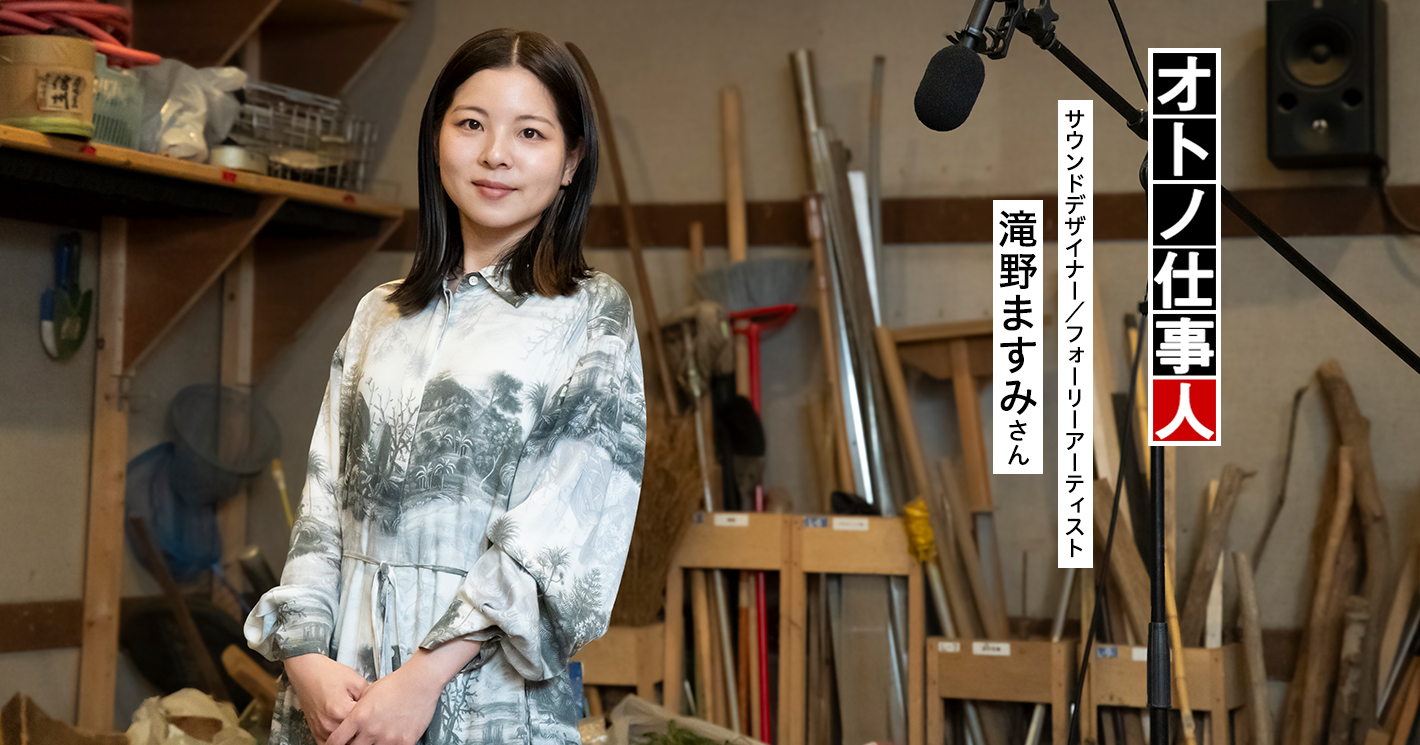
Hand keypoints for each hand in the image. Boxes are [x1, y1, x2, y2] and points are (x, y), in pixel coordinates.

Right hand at [283, 653, 369, 744]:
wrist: (307, 672)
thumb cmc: (328, 674)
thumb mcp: (356, 681)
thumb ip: (369, 698)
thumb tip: (377, 710)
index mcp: (341, 710)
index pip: (364, 725)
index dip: (373, 720)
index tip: (376, 716)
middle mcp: (329, 724)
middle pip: (355, 737)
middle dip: (363, 730)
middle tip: (368, 721)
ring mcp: (321, 730)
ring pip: (344, 743)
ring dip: (352, 736)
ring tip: (357, 724)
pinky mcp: (316, 732)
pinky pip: (331, 744)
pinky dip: (340, 739)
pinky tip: (346, 729)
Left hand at [326, 640, 480, 744]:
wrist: (419, 682)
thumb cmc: (395, 684)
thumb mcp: (367, 694)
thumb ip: (357, 712)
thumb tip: (349, 723)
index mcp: (359, 717)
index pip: (336, 741)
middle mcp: (371, 730)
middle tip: (357, 741)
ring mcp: (388, 738)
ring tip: (376, 737)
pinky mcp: (404, 742)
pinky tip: (390, 739)